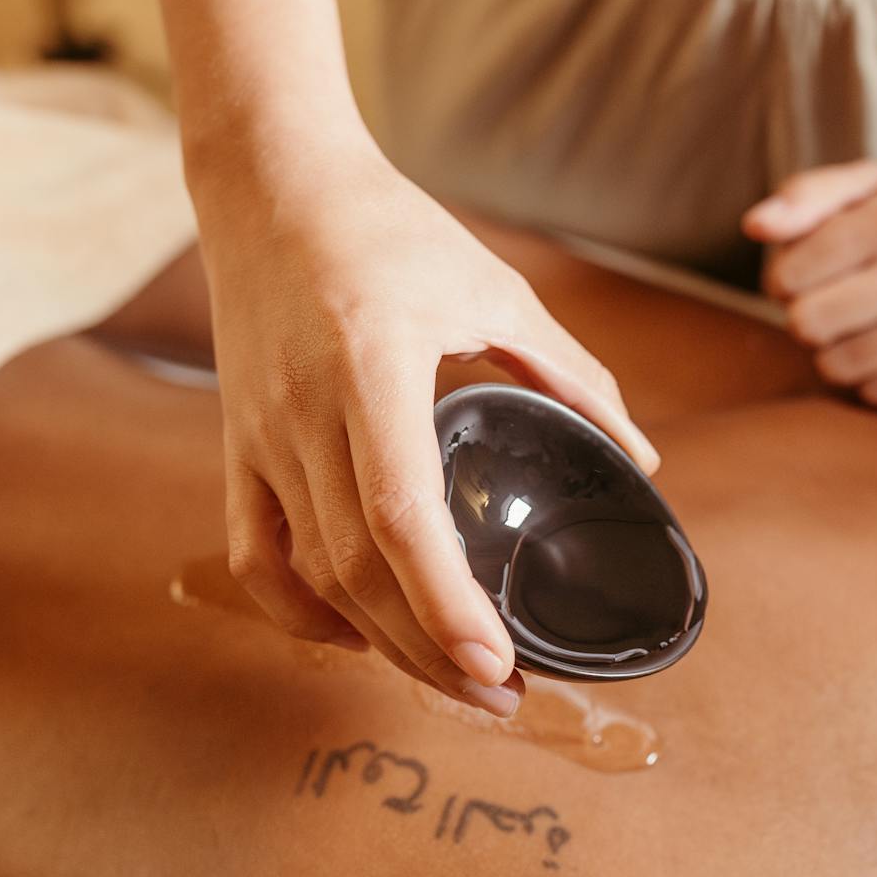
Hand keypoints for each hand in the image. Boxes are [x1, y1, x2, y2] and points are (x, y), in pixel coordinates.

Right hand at [195, 136, 657, 712]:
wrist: (268, 181)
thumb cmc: (388, 226)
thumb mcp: (494, 287)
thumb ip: (572, 373)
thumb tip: (641, 456)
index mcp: (370, 367)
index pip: (399, 516)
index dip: (444, 603)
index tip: (496, 662)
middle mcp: (303, 414)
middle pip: (358, 569)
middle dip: (428, 651)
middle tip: (501, 695)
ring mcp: (259, 435)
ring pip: (311, 575)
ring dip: (380, 642)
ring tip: (450, 678)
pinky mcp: (236, 446)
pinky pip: (256, 556)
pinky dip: (300, 613)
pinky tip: (356, 638)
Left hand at [743, 163, 876, 406]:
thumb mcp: (875, 185)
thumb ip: (808, 196)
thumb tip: (754, 227)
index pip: (789, 274)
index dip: (785, 277)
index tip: (809, 272)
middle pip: (806, 325)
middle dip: (806, 317)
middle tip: (833, 302)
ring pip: (836, 366)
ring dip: (836, 350)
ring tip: (863, 323)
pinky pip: (876, 393)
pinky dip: (872, 377)